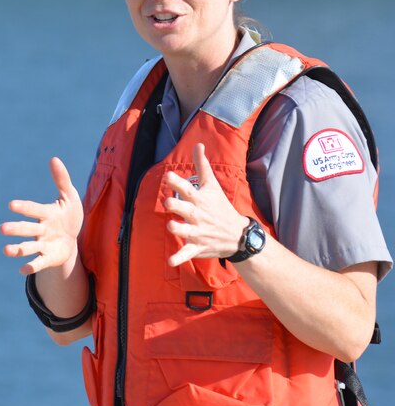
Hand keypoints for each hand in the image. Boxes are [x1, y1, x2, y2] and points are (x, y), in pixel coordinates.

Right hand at [1, 157, 83, 274]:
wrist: (72, 239)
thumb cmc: (68, 215)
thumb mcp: (69, 196)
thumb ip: (61, 179)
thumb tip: (54, 158)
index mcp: (46, 213)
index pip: (34, 209)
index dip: (24, 207)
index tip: (12, 205)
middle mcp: (41, 229)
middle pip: (27, 229)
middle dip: (16, 229)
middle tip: (2, 228)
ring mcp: (43, 244)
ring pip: (28, 247)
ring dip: (17, 249)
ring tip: (6, 250)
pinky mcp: (48, 257)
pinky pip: (38, 263)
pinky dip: (30, 266)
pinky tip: (22, 270)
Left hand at [163, 143, 249, 265]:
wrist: (237, 234)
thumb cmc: (220, 206)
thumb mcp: (212, 185)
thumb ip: (202, 165)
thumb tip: (198, 144)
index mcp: (200, 200)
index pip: (188, 188)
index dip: (178, 182)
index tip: (168, 176)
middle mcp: (198, 215)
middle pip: (186, 209)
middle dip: (177, 206)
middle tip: (169, 202)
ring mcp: (198, 231)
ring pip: (185, 231)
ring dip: (178, 229)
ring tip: (171, 226)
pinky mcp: (196, 246)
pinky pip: (186, 253)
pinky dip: (179, 258)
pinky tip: (170, 262)